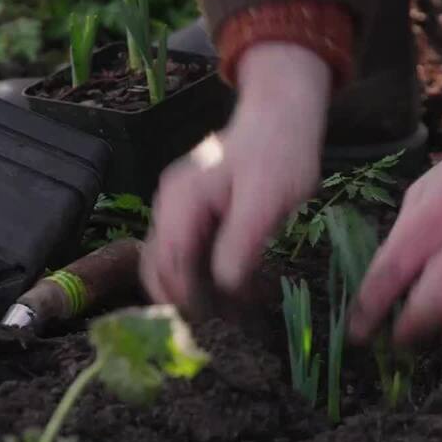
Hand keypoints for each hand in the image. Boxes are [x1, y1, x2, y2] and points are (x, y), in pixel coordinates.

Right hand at [143, 42, 329, 313]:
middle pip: (159, 268)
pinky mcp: (196, 209)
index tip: (216, 327)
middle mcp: (170, 205)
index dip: (186, 301)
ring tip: (235, 315)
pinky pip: (190, 250)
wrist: (283, 113)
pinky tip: (239, 289)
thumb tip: (223, 287)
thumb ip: (240, 245)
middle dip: (185, 301)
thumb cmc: (278, 154)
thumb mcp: (266, 203)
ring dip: (198, 291)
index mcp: (181, 202)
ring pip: (173, 262)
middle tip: (222, 328)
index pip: (166, 266)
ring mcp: (180, 206)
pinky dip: (207, 274)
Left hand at [349, 75, 441, 347]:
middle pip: (427, 311)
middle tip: (399, 341)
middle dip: (406, 336)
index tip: (357, 334)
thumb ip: (405, 235)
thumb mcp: (426, 189)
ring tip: (435, 334)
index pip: (388, 277)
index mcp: (432, 218)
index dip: (367, 313)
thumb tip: (387, 284)